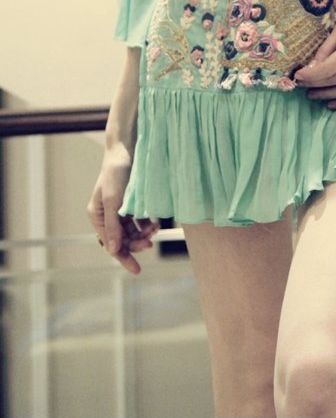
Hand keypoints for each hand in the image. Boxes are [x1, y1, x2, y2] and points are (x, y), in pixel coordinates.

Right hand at [87, 143, 157, 274]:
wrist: (128, 147)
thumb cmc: (117, 172)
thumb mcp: (114, 200)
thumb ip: (113, 226)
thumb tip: (113, 251)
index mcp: (97, 216)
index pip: (110, 244)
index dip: (124, 257)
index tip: (137, 269)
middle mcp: (106, 215)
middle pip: (122, 239)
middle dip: (137, 243)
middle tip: (151, 242)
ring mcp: (119, 209)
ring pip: (132, 231)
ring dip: (144, 233)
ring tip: (155, 228)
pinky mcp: (131, 203)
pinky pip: (139, 221)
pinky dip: (147, 224)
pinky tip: (155, 222)